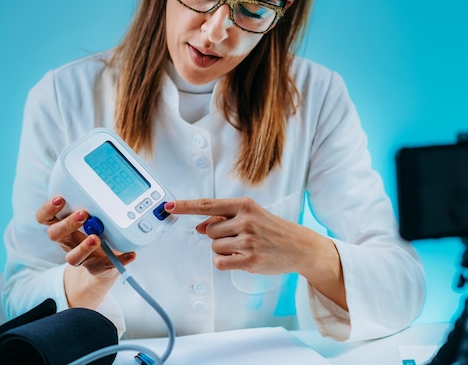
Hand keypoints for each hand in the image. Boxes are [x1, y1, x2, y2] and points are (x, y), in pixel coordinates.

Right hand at [37, 196, 134, 277]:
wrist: (104, 263)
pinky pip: (107, 266)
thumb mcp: (93, 216)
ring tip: (97, 238)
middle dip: (67, 223)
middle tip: (82, 214)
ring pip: (73, 257)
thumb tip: (109, 188)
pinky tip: (130, 254)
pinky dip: (120, 260)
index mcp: (64, 228)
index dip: (48, 209)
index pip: (46, 218)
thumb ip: (96, 205)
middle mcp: (68, 243)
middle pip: (55, 235)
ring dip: (84, 247)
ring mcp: (82, 258)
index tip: (60, 199)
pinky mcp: (98, 268)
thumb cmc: (96, 232)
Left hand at [165, 197, 309, 274]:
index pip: (207, 204)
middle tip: (240, 237)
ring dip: (224, 250)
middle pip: (208, 230)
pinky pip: (220, 262)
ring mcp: (248, 240)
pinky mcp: (249, 260)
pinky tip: (241, 259)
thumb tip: (199, 226)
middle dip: (218, 236)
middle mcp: (245, 220)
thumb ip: (224, 218)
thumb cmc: (273, 230)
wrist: (300, 247)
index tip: (168, 207)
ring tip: (245, 247)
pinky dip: (226, 262)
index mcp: (244, 205)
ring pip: (214, 247)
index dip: (185, 206)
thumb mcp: (251, 216)